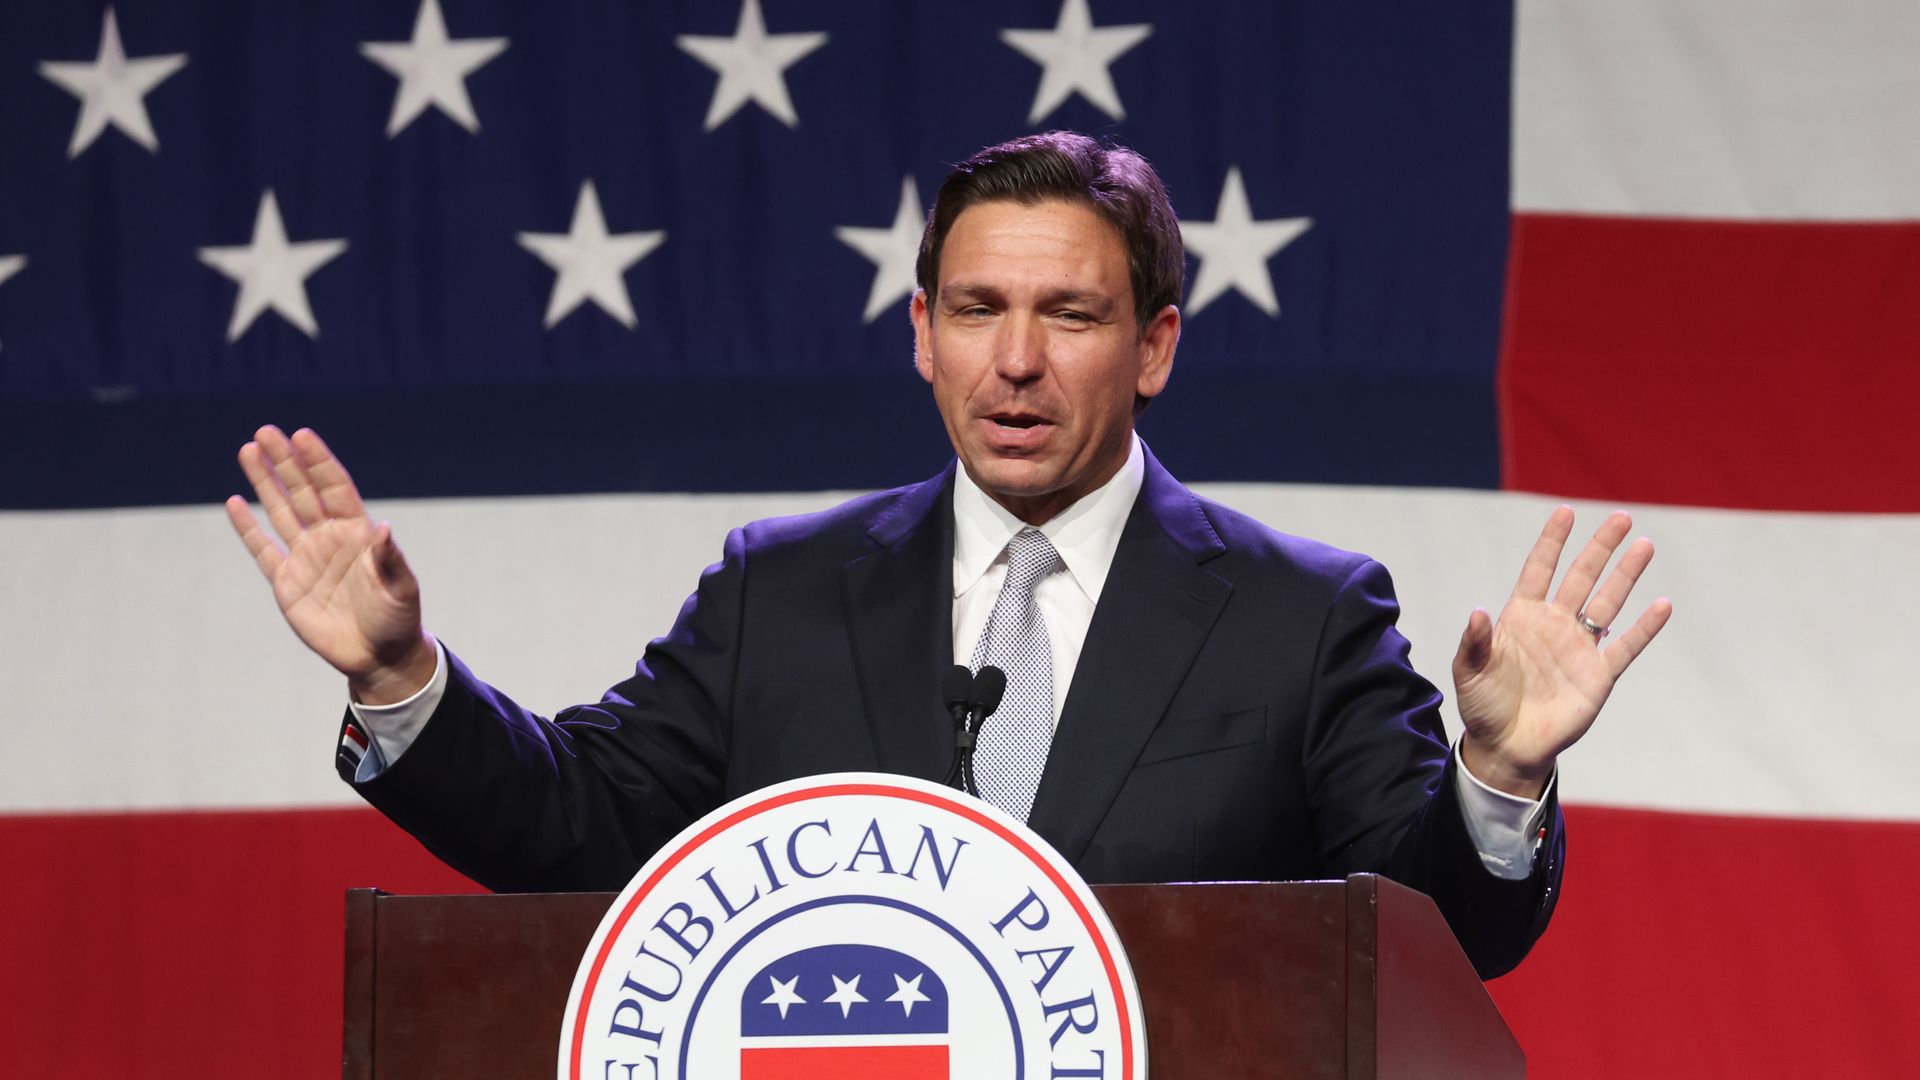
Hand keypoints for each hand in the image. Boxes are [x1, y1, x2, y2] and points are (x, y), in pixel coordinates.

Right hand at [226, 425, 434, 703]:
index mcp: (357, 533)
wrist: (378, 656)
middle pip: (303, 491)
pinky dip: (248, 528)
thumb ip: (389, 560)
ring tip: (248, 450)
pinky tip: (234, 503)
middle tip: (265, 431)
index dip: (318, 461)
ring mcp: (306, 558)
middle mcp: (329, 538)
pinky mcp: (288, 584)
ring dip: (265, 482)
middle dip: (285, 461)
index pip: (334, 487)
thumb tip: (384, 528)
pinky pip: (263, 550)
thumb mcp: (400, 589)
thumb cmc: (397, 619)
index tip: (301, 434)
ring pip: (280, 511)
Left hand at [1452, 507, 1672, 798]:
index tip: (1566, 512)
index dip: (1552, 542)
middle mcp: (1554, 625)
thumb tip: (1478, 611)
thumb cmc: (1483, 705)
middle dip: (1600, 547)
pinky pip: (1626, 646)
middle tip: (1621, 517)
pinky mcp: (1598, 675)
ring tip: (1645, 545)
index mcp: (1521, 617)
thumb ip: (1474, 642)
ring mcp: (1578, 648)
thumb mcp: (1469, 671)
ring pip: (1608, 601)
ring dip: (1626, 575)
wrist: (1507, 746)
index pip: (1539, 570)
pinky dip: (1644, 627)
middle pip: (1581, 577)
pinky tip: (1662, 604)